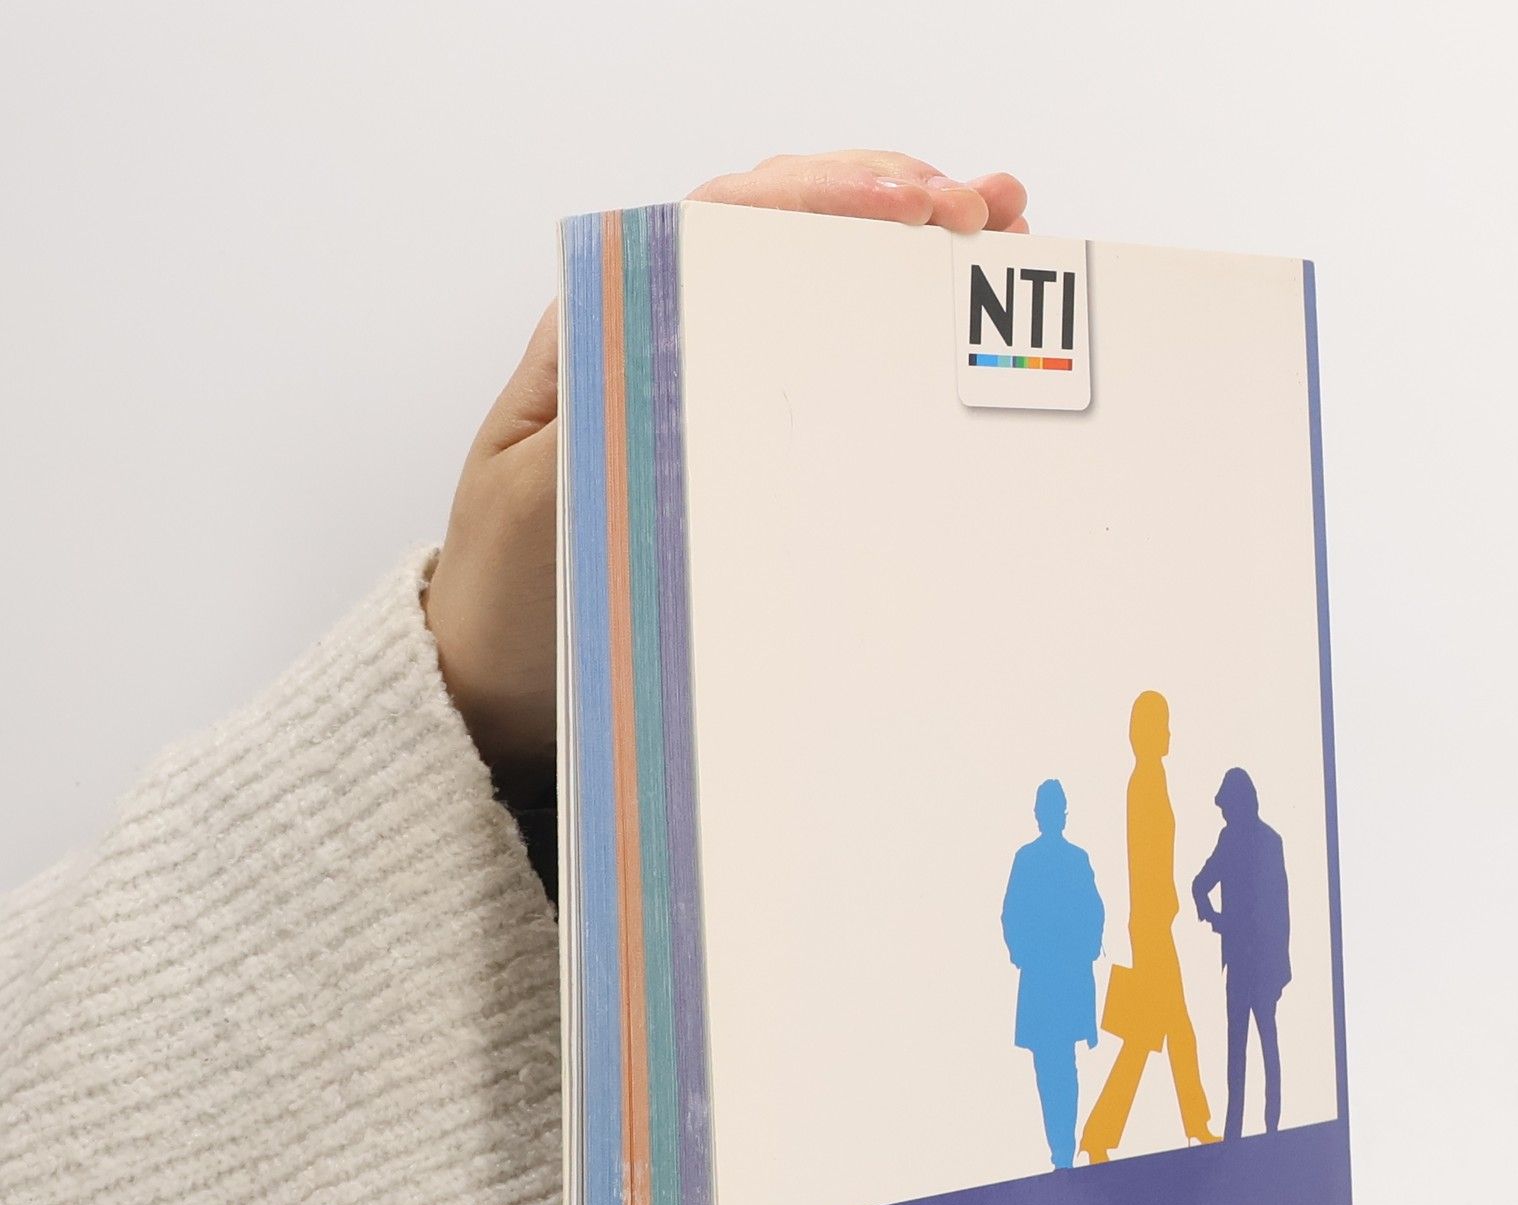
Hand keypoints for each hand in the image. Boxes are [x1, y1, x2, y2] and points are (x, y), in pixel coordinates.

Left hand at [427, 151, 1028, 778]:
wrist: (502, 682)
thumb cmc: (511, 597)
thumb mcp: (546, 506)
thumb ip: (608, 421)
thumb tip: (693, 347)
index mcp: (607, 326)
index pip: (728, 220)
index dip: (827, 197)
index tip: (910, 204)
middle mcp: (660, 333)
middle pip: (787, 226)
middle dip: (894, 200)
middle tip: (989, 211)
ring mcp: (704, 382)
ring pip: (814, 278)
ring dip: (906, 248)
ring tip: (1002, 231)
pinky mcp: (737, 442)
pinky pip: (823, 359)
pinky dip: (892, 324)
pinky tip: (954, 312)